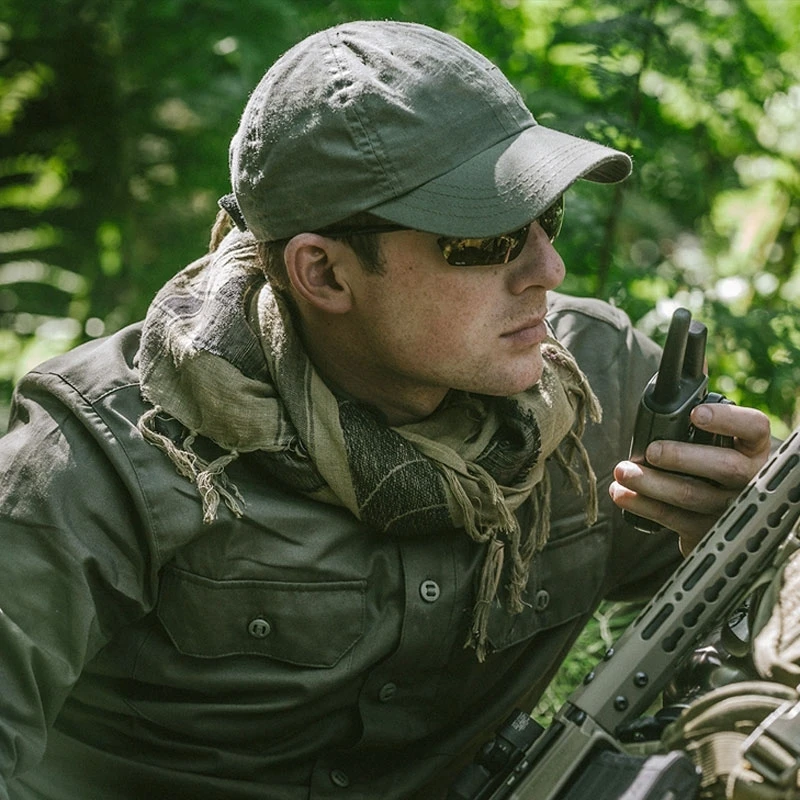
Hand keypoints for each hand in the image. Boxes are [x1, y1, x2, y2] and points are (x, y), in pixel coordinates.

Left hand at [609, 403, 771, 554]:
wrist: (732, 511)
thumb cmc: (720, 461)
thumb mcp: (725, 438)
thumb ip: (708, 407)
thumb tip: (695, 366)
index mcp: (754, 447)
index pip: (754, 427)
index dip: (728, 420)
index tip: (696, 413)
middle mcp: (750, 478)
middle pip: (724, 467)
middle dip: (682, 457)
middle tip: (651, 450)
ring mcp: (730, 507)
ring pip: (692, 496)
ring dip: (651, 484)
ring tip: (622, 471)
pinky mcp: (707, 531)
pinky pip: (673, 519)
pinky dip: (643, 505)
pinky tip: (622, 493)